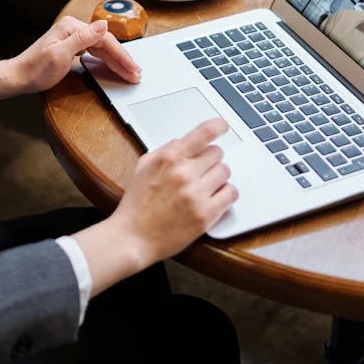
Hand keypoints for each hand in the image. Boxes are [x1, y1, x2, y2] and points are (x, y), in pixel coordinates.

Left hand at [13, 15, 140, 93]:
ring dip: (116, 61)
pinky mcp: (72, 46)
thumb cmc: (35, 69)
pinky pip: (95, 52)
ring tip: (130, 72)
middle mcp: (74, 29)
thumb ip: (82, 39)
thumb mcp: (60, 55)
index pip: (104, 39)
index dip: (121, 55)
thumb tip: (103, 25)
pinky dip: (106, 61)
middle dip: (122, 59)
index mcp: (72, 27)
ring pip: (102, 49)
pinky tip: (114, 66)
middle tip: (136, 73)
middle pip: (105, 44)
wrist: (19, 77)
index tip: (132, 68)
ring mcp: (73, 37)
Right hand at [108, 118, 238, 263]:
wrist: (132, 238)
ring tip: (204, 186)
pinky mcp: (206, 215)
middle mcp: (184, 173)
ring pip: (225, 172)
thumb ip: (164, 151)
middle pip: (217, 153)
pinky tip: (214, 197)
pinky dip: (225, 194)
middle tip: (201, 171)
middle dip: (210, 160)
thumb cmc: (136, 205)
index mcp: (168, 158)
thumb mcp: (143, 167)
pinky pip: (231, 193)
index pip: (203, 133)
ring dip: (217, 177)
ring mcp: (196, 194)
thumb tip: (184, 142)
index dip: (217, 126)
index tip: (223, 126)